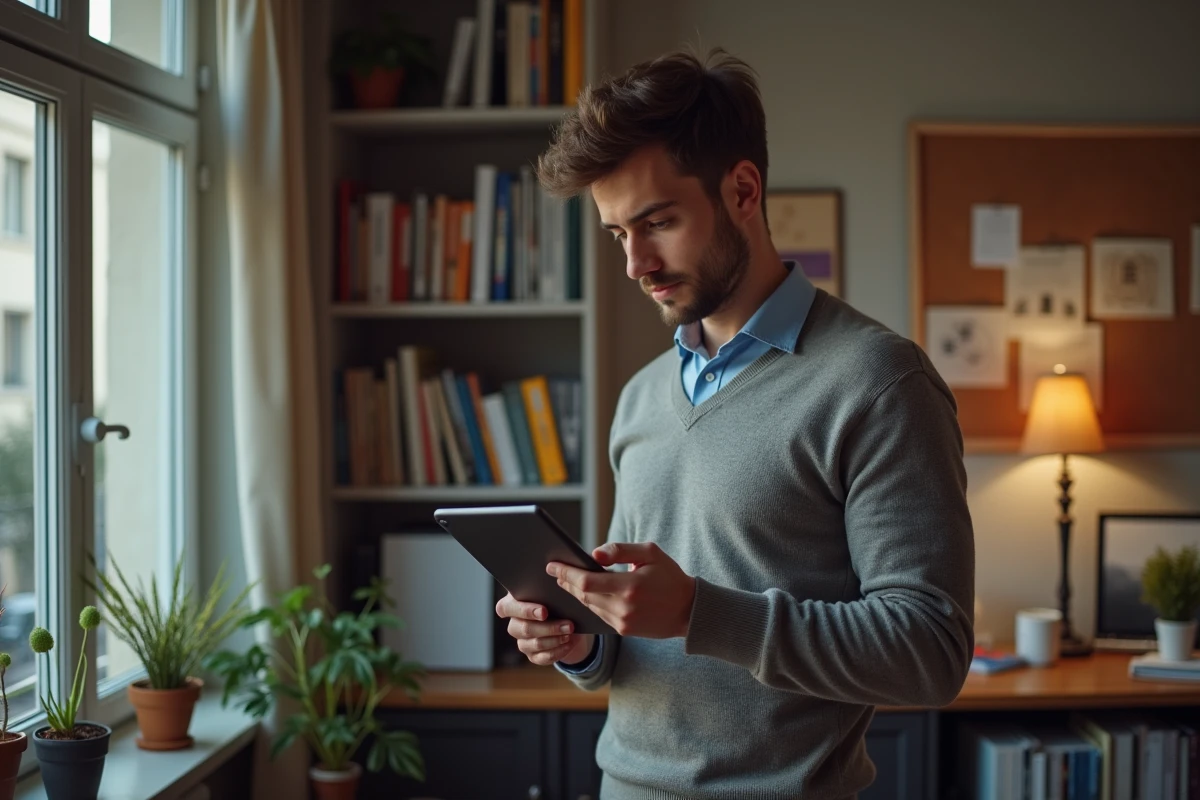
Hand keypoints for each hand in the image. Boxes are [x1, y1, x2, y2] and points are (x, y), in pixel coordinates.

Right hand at [495, 593, 595, 666]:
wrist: (570, 622)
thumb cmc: (559, 600)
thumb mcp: (554, 591)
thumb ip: (550, 585)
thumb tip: (559, 577)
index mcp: (513, 603)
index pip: (506, 608)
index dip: (524, 611)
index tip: (544, 611)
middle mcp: (514, 623)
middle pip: (523, 629)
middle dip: (548, 627)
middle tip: (568, 625)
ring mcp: (522, 641)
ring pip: (533, 644)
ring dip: (554, 639)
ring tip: (570, 633)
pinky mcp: (532, 655)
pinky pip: (541, 657)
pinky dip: (557, 651)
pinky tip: (569, 644)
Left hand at [548, 542, 696, 638]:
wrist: (689, 610)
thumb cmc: (670, 577)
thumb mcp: (650, 553)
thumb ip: (620, 550)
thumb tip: (593, 554)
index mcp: (630, 586)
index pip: (587, 581)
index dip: (566, 573)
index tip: (552, 565)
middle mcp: (624, 607)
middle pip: (583, 595)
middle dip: (567, 582)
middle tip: (554, 571)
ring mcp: (623, 621)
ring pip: (589, 606)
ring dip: (575, 593)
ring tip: (565, 580)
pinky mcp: (624, 630)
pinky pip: (599, 615)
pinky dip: (589, 603)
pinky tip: (582, 594)